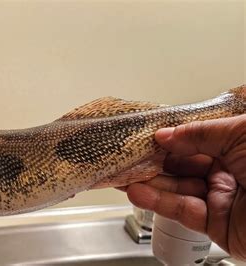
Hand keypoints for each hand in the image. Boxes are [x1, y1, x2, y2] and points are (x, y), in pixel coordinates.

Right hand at [126, 114, 245, 259]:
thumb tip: (166, 134)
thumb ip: (200, 133)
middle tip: (129, 158)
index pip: (195, 141)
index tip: (146, 137)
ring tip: (125, 176)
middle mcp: (231, 172)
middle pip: (183, 166)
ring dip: (150, 183)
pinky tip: (138, 193)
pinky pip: (182, 210)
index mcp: (239, 148)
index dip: (170, 139)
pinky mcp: (216, 224)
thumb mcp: (240, 134)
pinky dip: (158, 202)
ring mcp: (222, 199)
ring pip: (178, 189)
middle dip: (155, 162)